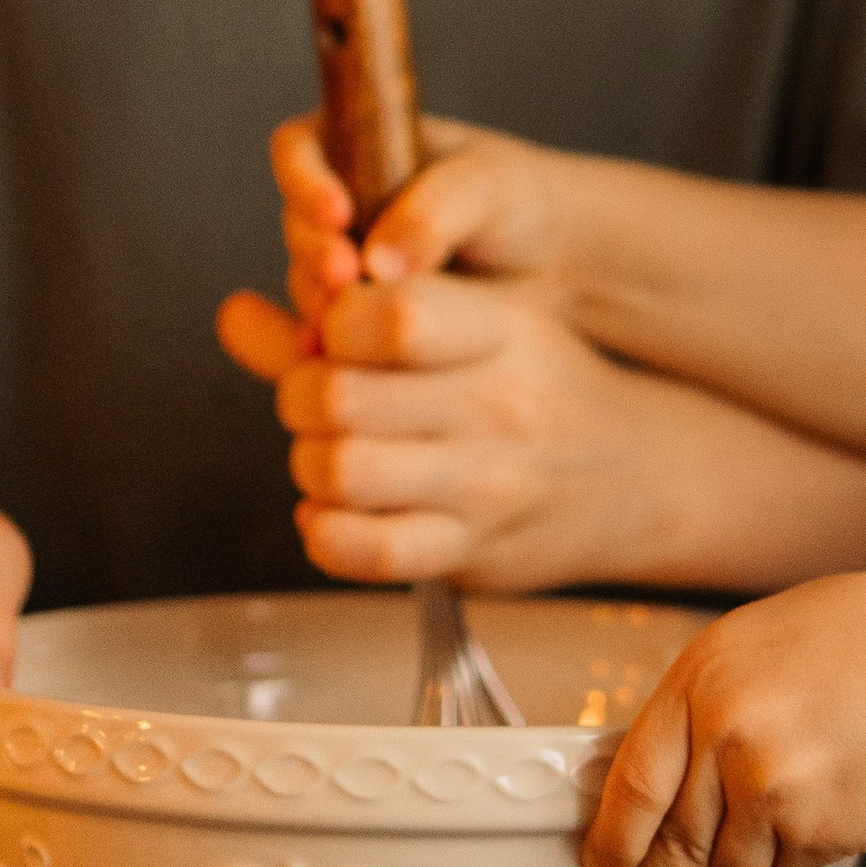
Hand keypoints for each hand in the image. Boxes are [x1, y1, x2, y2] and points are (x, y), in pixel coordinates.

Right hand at [216, 118, 583, 383]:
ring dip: (325, 300)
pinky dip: (339, 340)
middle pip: (297, 222)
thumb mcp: (489, 187)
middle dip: (315, 252)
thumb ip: (433, 211)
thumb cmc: (522, 201)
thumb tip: (372, 263)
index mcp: (364, 144)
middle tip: (347, 279)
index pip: (299, 147)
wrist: (555, 263)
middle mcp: (346, 200)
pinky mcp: (363, 311)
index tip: (338, 214)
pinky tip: (358, 359)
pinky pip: (331, 325)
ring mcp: (351, 258)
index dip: (303, 179)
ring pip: (309, 280)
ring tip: (361, 317)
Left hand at [219, 265, 692, 586]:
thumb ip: (341, 320)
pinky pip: (369, 551)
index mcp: (500, 330)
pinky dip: (325, 533)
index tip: (334, 332)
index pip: (395, 314)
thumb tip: (232, 315)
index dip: (334, 321)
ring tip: (327, 452)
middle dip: (300, 394)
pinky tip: (333, 513)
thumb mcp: (466, 322)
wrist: (633, 474)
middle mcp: (498, 406)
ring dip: (308, 462)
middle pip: (343, 396)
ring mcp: (487, 484)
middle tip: (314, 398)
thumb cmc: (531, 386)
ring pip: (340, 472)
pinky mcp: (473, 552)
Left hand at [580, 576, 865, 866]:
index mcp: (699, 678)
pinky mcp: (816, 828)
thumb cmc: (855, 645)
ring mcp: (770, 784)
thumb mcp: (753, 649)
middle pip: (671, 841)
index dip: (612, 838)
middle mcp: (725, 732)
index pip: (633, 779)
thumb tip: (662, 789)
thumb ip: (704, 709)